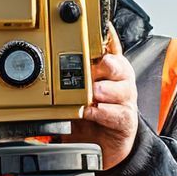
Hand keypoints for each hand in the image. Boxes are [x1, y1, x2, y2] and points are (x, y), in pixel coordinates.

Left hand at [71, 31, 138, 168]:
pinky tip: (92, 112)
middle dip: (106, 65)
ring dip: (105, 90)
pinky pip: (119, 113)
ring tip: (93, 93)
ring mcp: (124, 101)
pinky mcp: (126, 120)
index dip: (106, 37)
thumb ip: (68, 75)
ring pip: (122, 88)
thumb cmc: (88, 114)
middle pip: (119, 65)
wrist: (101, 145)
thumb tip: (50, 57)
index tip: (98, 30)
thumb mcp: (75, 91)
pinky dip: (104, 112)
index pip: (111, 46)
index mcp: (108, 69)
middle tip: (91, 70)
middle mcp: (119, 82)